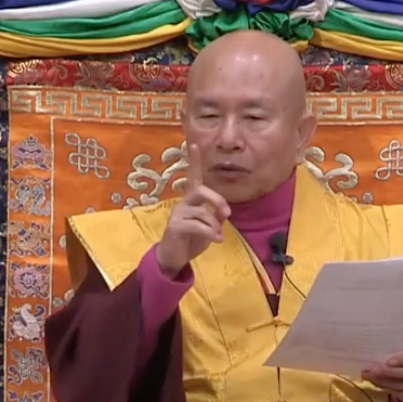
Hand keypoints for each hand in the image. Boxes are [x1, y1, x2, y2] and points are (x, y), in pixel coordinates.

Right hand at [156, 144, 230, 276]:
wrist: (174, 257)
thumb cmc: (192, 239)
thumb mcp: (209, 226)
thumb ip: (216, 216)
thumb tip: (224, 210)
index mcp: (192, 200)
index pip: (193, 177)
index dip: (193, 161)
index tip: (194, 144)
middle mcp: (183, 203)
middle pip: (200, 190)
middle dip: (217, 199)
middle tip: (228, 213)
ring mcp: (178, 214)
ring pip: (202, 212)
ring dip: (215, 226)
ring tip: (218, 236)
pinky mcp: (175, 226)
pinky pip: (197, 225)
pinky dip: (210, 233)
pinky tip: (216, 240)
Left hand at [361, 348, 402, 401]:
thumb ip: (402, 350)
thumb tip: (377, 349)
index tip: (388, 361)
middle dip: (388, 371)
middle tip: (372, 369)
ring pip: (402, 384)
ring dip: (382, 380)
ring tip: (368, 374)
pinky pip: (399, 392)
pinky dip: (384, 386)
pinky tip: (374, 381)